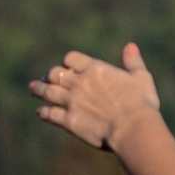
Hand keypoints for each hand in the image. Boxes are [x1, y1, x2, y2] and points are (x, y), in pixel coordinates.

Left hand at [30, 41, 161, 151]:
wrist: (133, 128)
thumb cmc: (141, 104)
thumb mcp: (141, 78)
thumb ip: (133, 61)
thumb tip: (130, 47)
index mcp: (95, 69)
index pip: (70, 58)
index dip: (67, 62)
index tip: (66, 67)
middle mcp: (79, 83)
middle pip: (55, 74)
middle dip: (49, 75)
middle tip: (45, 77)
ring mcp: (72, 102)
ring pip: (48, 92)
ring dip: (39, 89)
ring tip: (33, 88)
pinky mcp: (69, 121)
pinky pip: (50, 114)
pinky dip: (44, 112)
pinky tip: (40, 112)